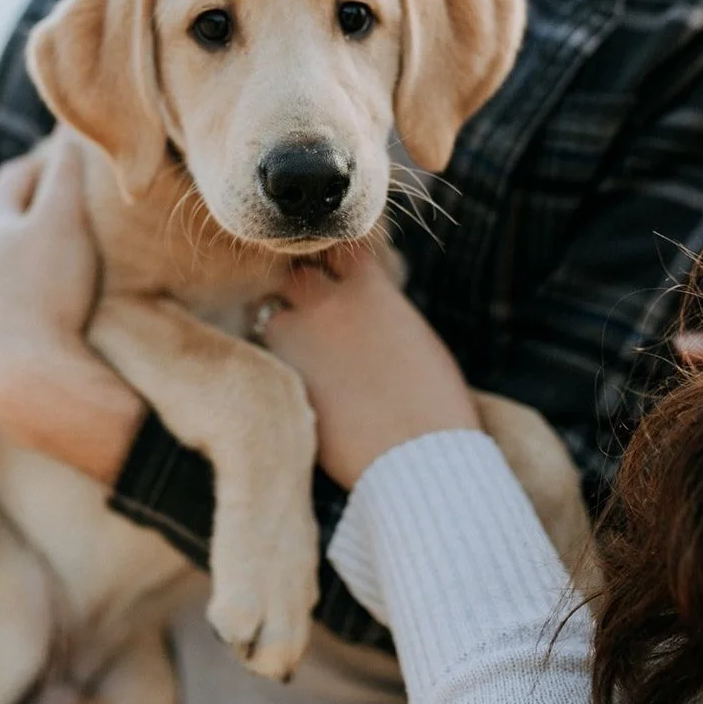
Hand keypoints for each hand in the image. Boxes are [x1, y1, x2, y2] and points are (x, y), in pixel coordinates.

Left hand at [0, 138, 142, 483]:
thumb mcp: (65, 220)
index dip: (48, 161)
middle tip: (50, 193)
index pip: (17, 175)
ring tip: (20, 244)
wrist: (26, 374)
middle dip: (18, 200)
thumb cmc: (48, 289)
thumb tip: (69, 128)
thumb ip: (66, 173)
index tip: (73, 155)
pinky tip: (5, 298)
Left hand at [261, 250, 479, 488]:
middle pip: (297, 275)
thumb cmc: (435, 404)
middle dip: (301, 290)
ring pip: (268, 313)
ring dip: (279, 326)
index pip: (340, 248)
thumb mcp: (416, 340)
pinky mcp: (284, 376)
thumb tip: (365, 312)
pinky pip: (267, 356)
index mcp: (371, 289)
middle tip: (310, 312)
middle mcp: (329, 303)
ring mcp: (299, 338)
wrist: (418, 455)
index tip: (339, 276)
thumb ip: (383, 313)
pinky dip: (277, 363)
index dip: (337, 262)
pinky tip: (296, 380)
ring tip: (297, 349)